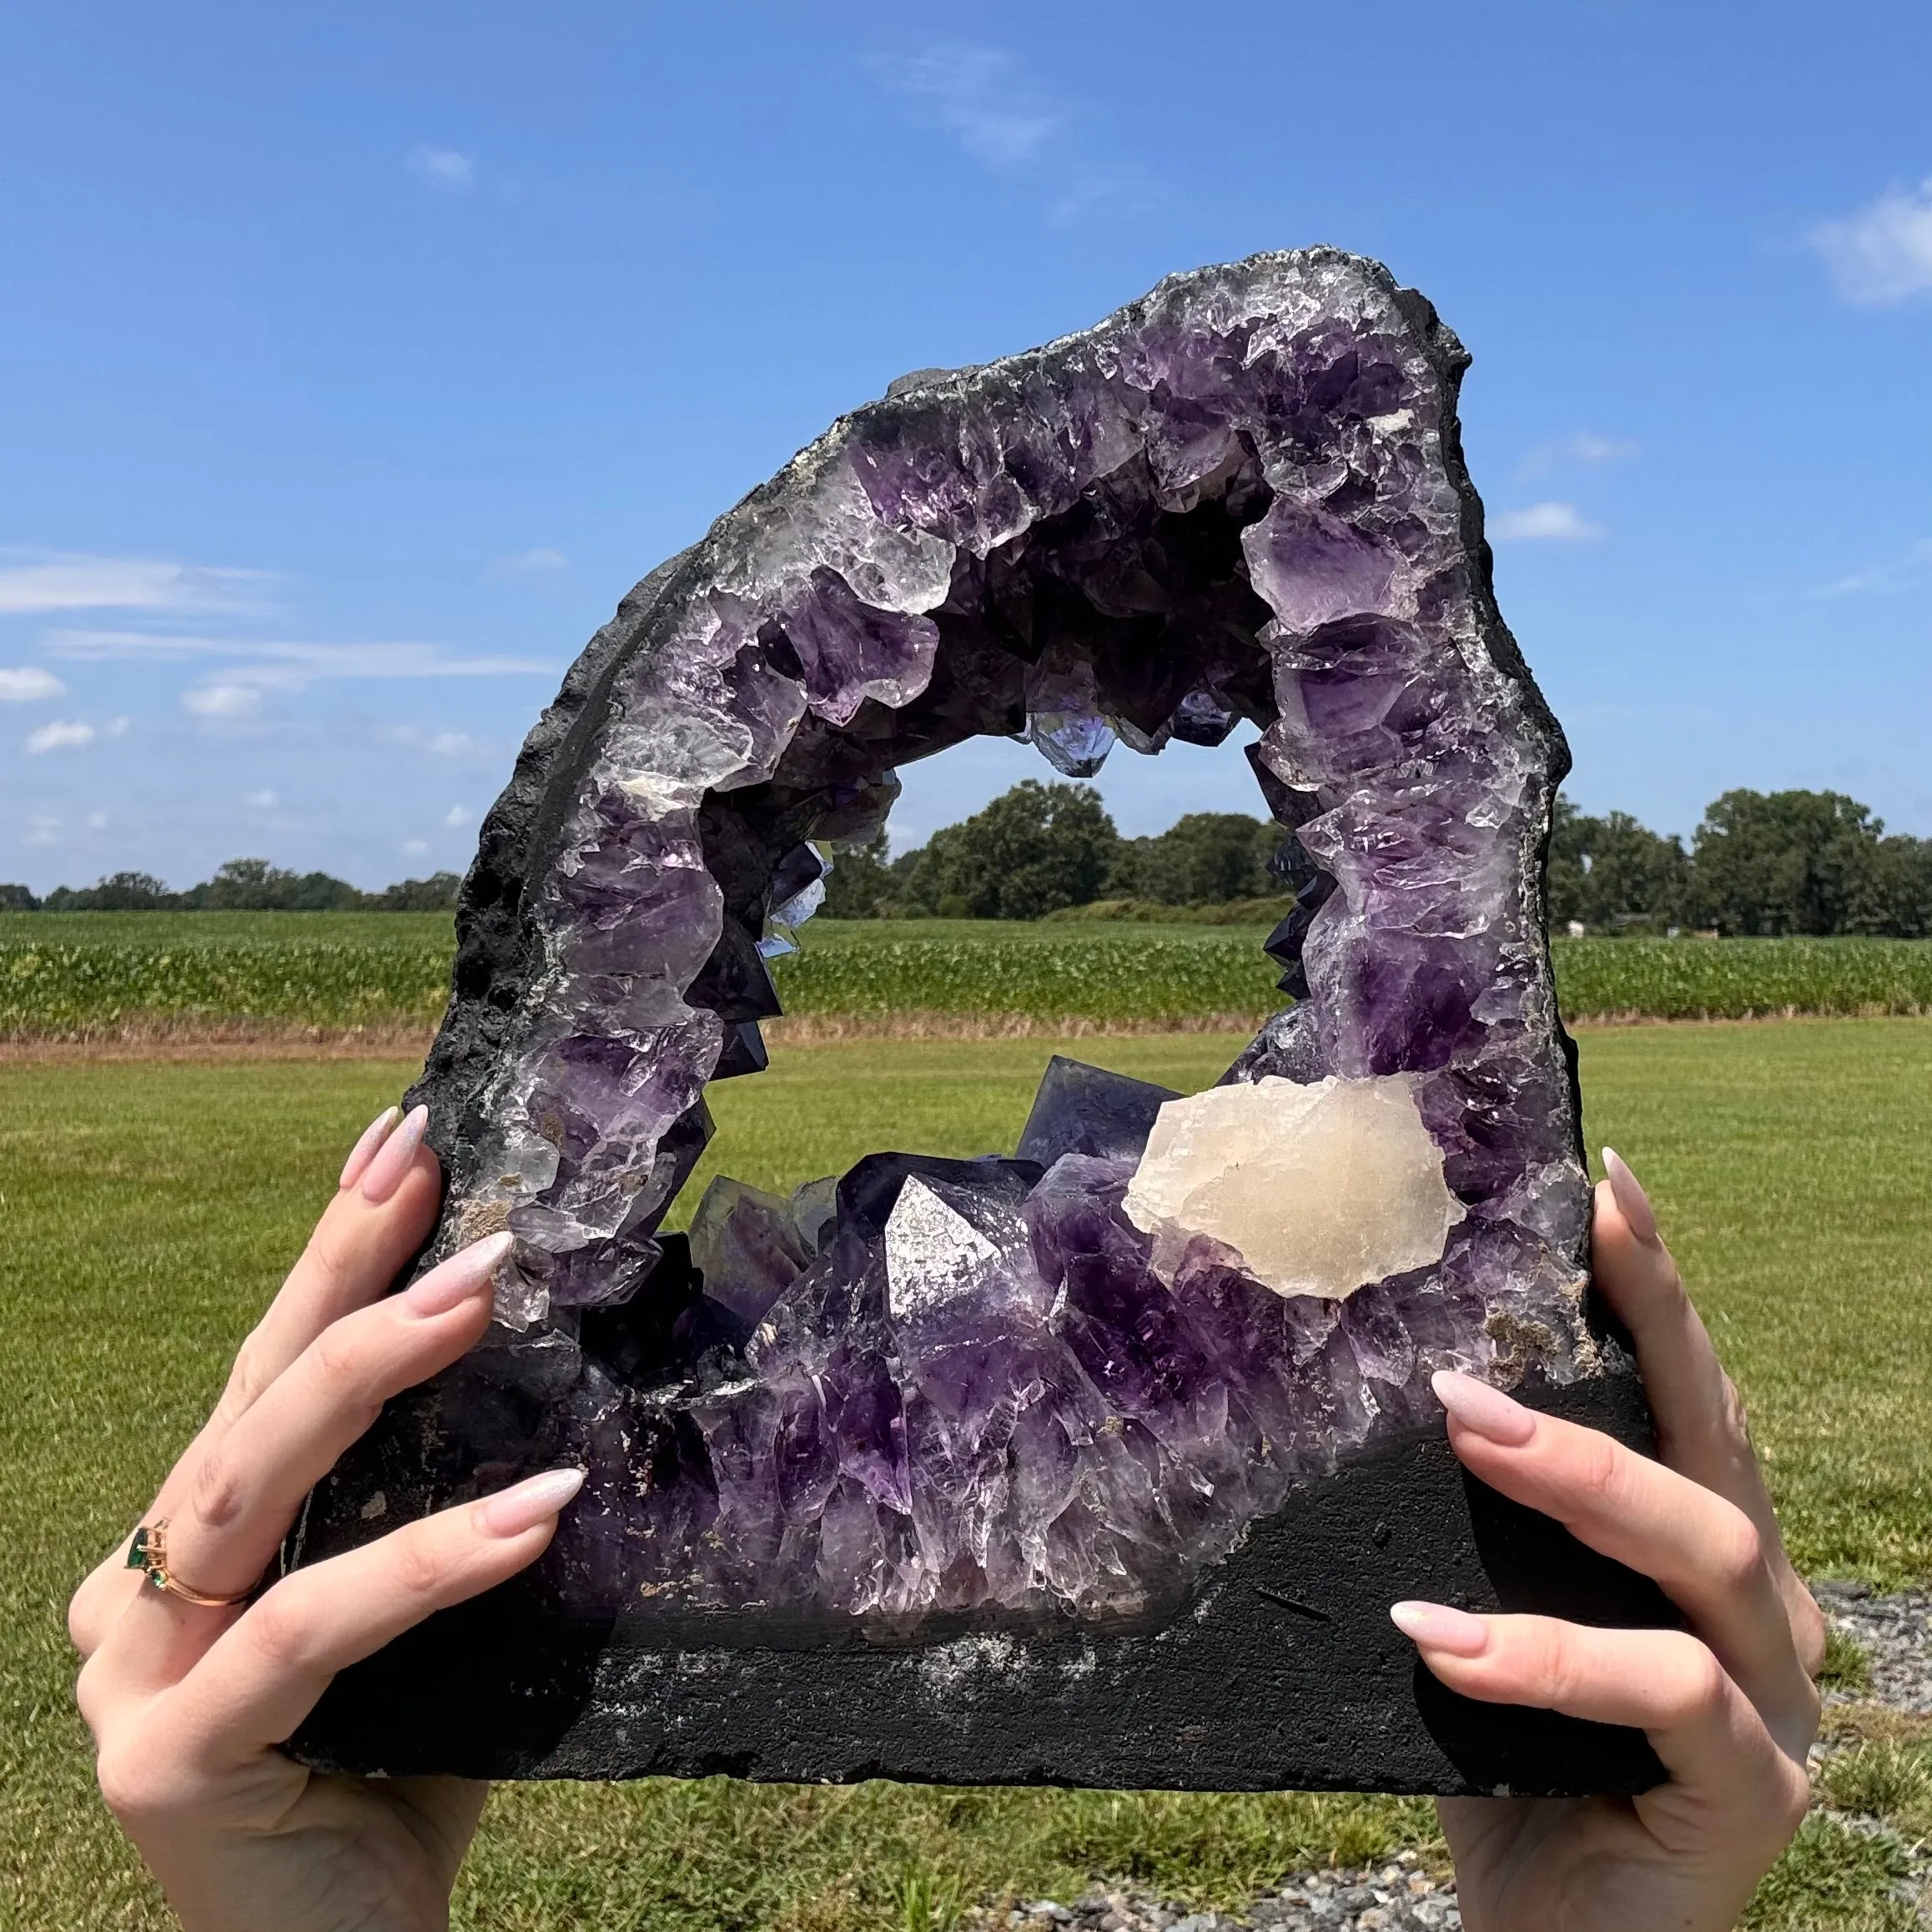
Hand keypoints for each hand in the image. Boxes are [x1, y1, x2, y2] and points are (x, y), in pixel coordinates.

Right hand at [68, 1105, 583, 1931]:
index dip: (329, 1254)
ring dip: (367, 1376)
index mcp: (192, 1549)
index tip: (398, 1142)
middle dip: (340, 1275)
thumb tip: (578, 1386)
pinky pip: (306, 1634)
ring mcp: (131, 1680)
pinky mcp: (166, 1764)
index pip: (266, 1375)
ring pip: (249, 1492)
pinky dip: (424, 1565)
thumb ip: (455, 1514)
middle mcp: (135, 1596)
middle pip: (247, 1404)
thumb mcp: (435, 1619)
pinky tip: (534, 1513)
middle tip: (431, 1170)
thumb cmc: (402, 1782)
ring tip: (483, 1292)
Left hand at [1394, 1149, 1824, 1931]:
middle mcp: (1762, 1610)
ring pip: (1710, 1552)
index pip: (1687, 1399)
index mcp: (1704, 1554)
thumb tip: (1373, 1379)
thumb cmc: (1504, 1767)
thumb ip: (1466, 1524)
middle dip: (1629, 1350)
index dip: (1658, 1291)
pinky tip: (1439, 1640)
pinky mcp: (1760, 1793)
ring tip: (1465, 1424)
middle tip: (1493, 1308)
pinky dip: (1549, 1656)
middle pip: (1717, 1448)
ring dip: (1583, 1479)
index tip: (1605, 1185)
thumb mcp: (1483, 1613)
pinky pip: (1670, 1695)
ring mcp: (1779, 1702)